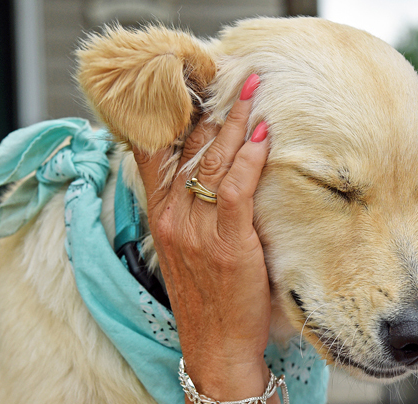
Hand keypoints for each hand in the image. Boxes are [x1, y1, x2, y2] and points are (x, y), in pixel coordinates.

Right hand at [132, 74, 274, 401]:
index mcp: (159, 213)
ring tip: (253, 89)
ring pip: (212, 162)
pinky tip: (262, 135)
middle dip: (210, 105)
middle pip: (187, 147)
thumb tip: (208, 164)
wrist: (216, 346)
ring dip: (235, 121)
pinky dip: (249, 159)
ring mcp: (196, 230)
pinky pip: (235, 190)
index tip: (189, 78)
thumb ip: (190, 204)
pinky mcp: (226, 244)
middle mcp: (172, 216)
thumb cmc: (208, 294)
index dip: (172, 111)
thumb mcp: (186, 245)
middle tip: (231, 70)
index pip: (155, 149)